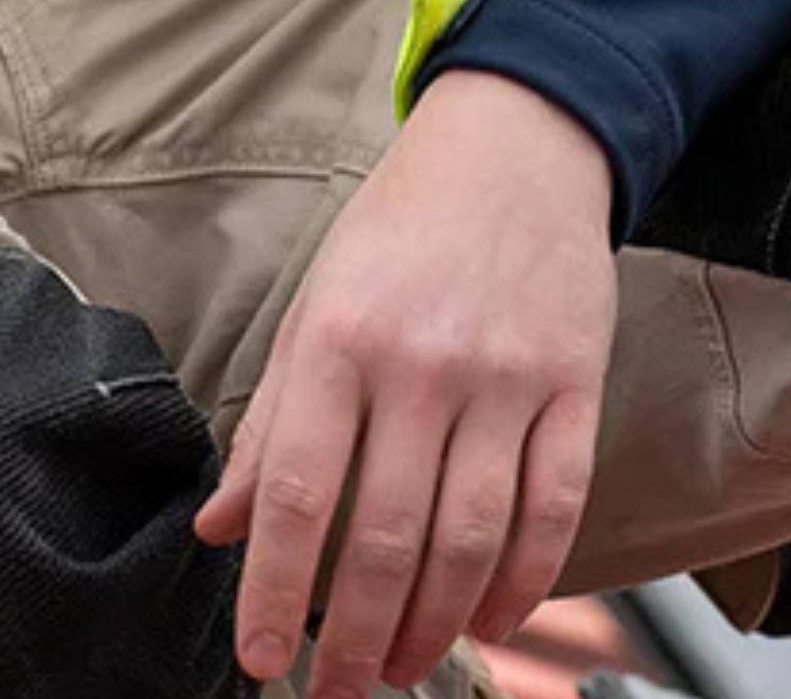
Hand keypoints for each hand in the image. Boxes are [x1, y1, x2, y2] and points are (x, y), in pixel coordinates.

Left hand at [194, 68, 615, 696]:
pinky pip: (553, 509)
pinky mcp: (574, 386)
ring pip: (468, 540)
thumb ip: (272, 421)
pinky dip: (525, 581)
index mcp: (338, 339)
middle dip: (354, 638)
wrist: (513, 147)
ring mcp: (504, 378)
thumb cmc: (400, 229)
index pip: (295, 490)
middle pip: (384, 537)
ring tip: (402, 667)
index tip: (257, 659)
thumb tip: (216, 526)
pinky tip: (494, 618)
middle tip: (336, 692)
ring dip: (433, 626)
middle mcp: (418, 363)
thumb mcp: (314, 304)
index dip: (272, 588)